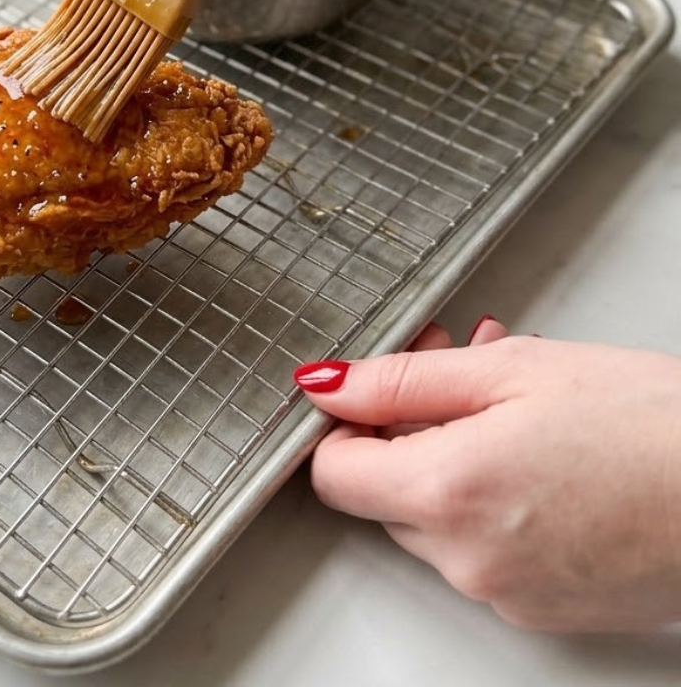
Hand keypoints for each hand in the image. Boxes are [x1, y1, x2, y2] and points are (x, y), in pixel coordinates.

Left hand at [294, 331, 680, 631]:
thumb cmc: (650, 425)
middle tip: (454, 365)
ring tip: (512, 404)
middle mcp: (468, 559)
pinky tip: (540, 453)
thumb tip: (327, 386)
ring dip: (452, 458)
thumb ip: (401, 380)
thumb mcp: (509, 369)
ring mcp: (507, 593)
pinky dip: (492, 503)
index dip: (344, 424)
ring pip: (434, 521)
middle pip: (383, 495)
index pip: (332, 473)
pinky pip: (483, 551)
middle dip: (406, 427)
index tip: (373, 391)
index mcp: (448, 493)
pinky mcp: (544, 610)